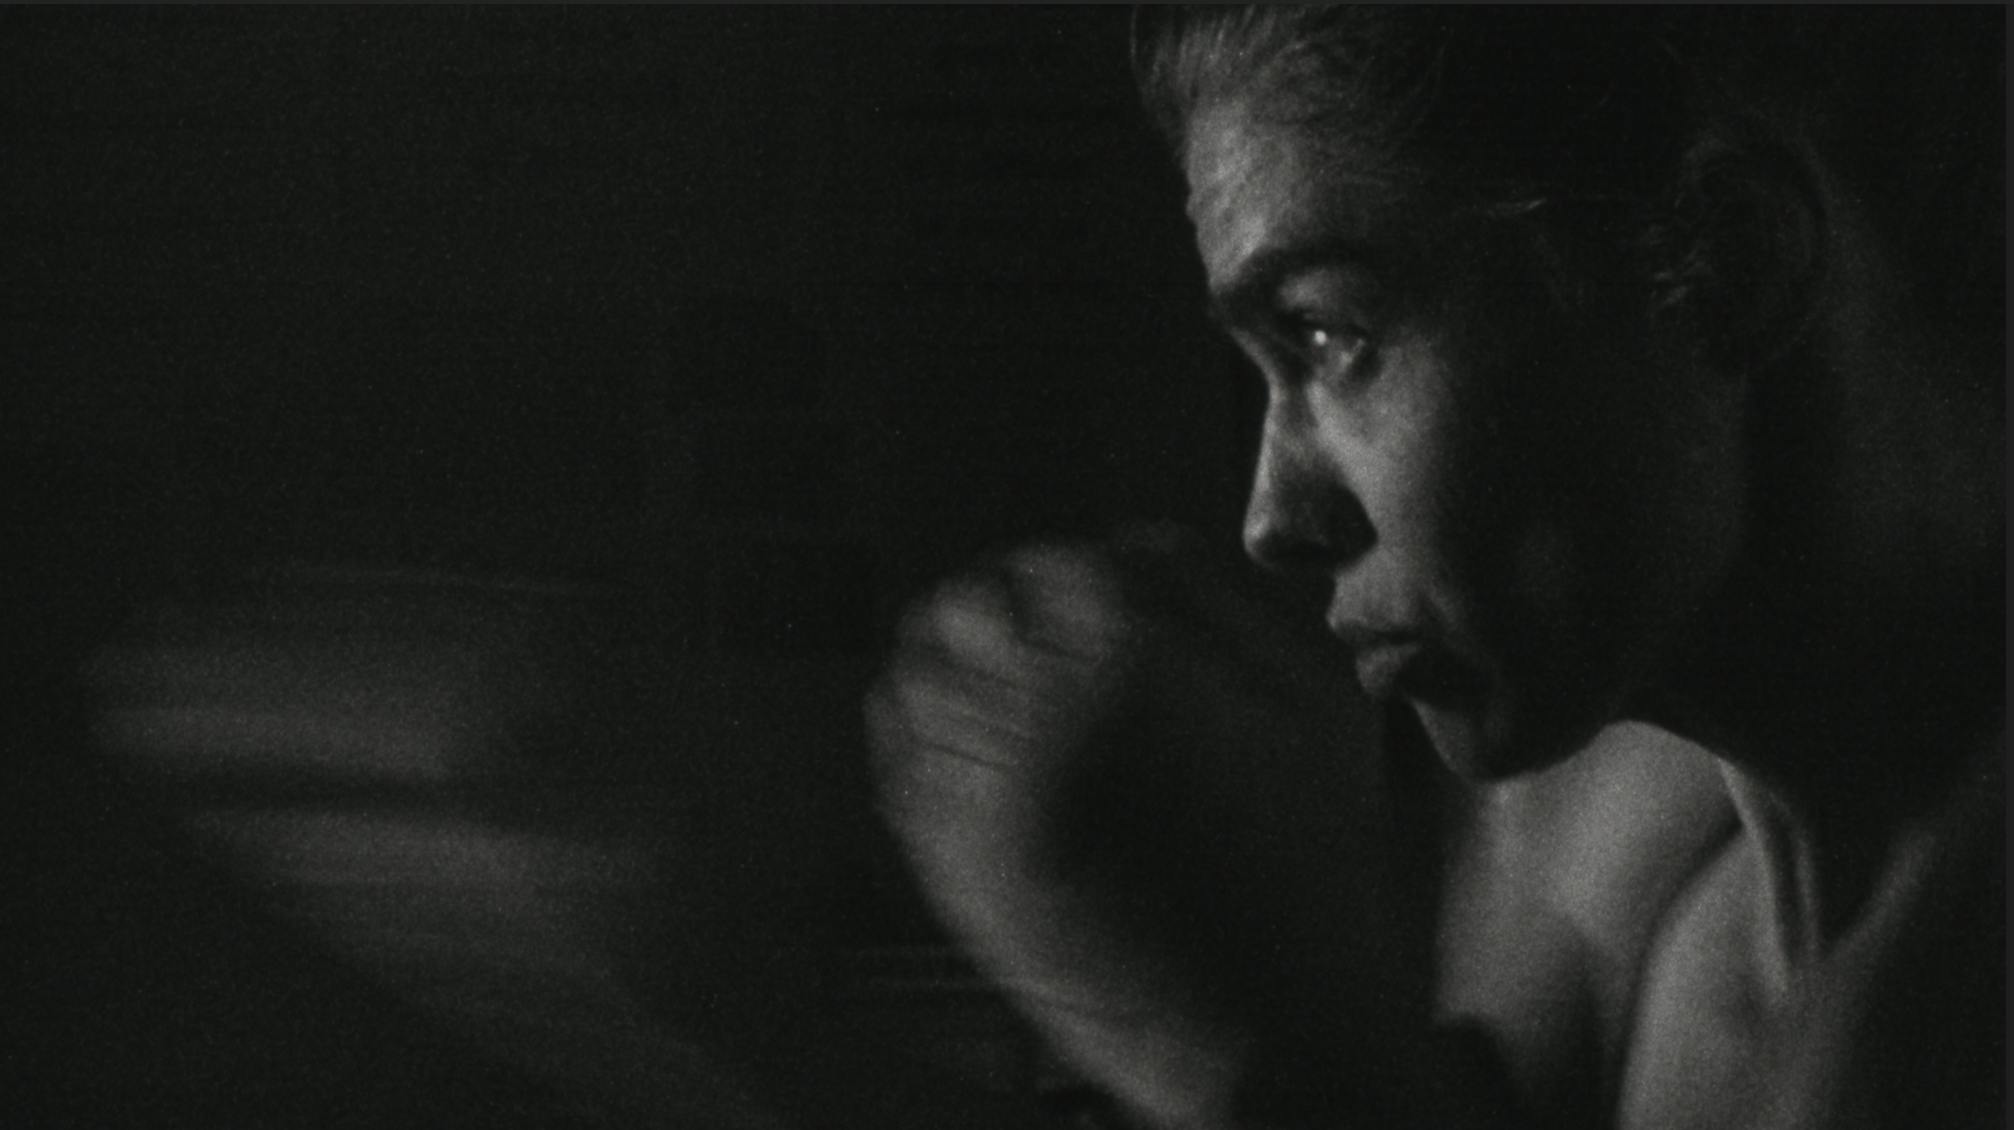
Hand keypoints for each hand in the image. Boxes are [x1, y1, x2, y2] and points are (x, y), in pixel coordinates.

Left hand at [867, 526, 1442, 1127]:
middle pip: (972, 606)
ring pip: (921, 673)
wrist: (1271, 1035)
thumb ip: (1230, 605)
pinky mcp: (952, 861)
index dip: (1073, 579)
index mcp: (1139, 658)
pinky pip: (900, 759)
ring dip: (953, 664)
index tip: (1085, 602)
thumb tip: (1142, 542)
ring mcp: (986, 784)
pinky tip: (963, 748)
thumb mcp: (1320, 715)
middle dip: (1003, 613)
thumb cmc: (1315, 880)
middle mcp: (1044, 707)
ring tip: (990, 686)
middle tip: (1032, 643)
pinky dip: (919, 734)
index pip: (1058, 564)